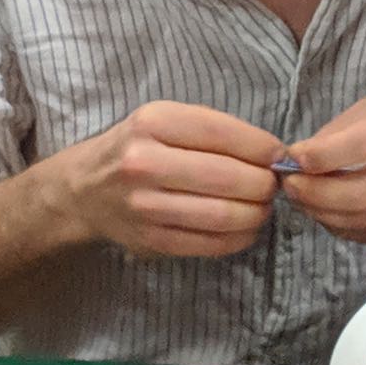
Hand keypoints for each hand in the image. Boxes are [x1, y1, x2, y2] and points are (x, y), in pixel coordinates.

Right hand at [47, 101, 282, 257]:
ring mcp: (146, 206)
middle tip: (274, 184)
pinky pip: (210, 244)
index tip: (280, 156)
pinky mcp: (151, 241)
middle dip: (264, 183)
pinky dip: (239, 238)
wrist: (85, 189)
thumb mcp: (165, 119)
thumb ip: (213, 131)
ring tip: (263, 206)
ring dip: (257, 213)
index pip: (223, 133)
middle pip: (228, 177)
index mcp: (154, 122)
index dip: (262, 147)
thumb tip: (273, 155)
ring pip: (223, 214)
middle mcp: (145, 162)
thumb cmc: (139, 146)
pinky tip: (246, 227)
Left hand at [281, 93, 365, 244]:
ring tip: (302, 197)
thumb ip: (344, 128)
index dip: (320, 156)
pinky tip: (327, 210)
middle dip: (313, 192)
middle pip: (359, 193)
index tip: (291, 158)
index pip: (363, 147)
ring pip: (363, 221)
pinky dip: (342, 225)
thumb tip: (300, 156)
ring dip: (322, 212)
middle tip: (289, 184)